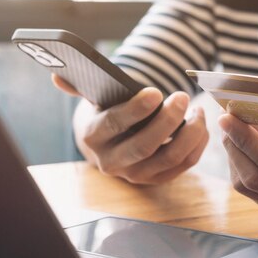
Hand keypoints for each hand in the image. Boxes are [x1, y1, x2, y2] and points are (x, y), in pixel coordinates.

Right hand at [53, 75, 208, 184]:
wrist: (110, 143)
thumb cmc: (105, 112)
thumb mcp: (92, 99)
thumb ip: (79, 86)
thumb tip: (57, 78)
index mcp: (93, 136)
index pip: (114, 124)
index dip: (136, 109)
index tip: (156, 92)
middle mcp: (111, 161)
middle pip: (144, 145)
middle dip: (167, 121)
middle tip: (183, 97)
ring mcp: (136, 175)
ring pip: (169, 158)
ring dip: (190, 133)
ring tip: (197, 110)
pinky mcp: (157, 180)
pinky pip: (184, 165)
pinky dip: (197, 145)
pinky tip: (200, 125)